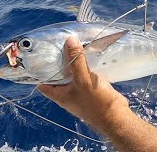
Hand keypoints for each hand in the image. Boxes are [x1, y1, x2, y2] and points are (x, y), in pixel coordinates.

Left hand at [38, 36, 156, 151]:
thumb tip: (69, 40)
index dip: (36, 64)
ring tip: (73, 40)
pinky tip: (89, 49)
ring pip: (71, 68)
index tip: (39, 49)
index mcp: (57, 92)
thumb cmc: (99, 104)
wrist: (120, 118)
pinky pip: (84, 69)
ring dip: (72, 56)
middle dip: (56, 56)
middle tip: (59, 39)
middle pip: (55, 70)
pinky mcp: (91, 85)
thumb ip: (75, 61)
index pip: (39, 76)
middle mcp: (64, 90)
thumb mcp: (84, 81)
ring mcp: (78, 88)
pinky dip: (85, 60)